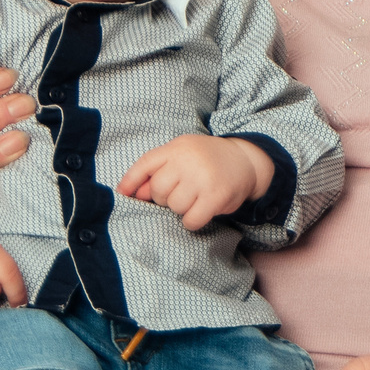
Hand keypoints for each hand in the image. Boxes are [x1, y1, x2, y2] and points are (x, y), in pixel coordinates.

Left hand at [119, 135, 272, 229]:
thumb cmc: (207, 160)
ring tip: (196, 198)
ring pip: (174, 207)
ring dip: (182, 209)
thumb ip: (158, 170)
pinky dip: (193, 221)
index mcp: (177, 147)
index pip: (145, 164)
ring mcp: (203, 177)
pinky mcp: (216, 195)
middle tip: (182, 191)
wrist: (246, 160)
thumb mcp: (183, 155)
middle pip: (158, 190)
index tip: (123, 194)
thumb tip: (135, 194)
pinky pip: (191, 220)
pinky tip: (202, 211)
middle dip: (165, 197)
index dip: (131, 181)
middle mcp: (188, 159)